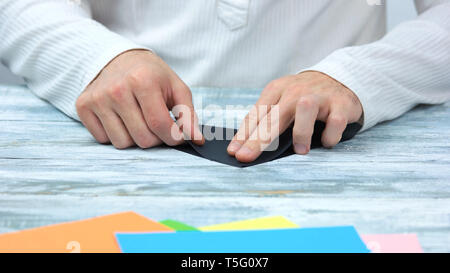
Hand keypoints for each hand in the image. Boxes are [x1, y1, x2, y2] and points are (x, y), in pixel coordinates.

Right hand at [76, 49, 203, 148]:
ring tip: (139, 120)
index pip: (160, 125)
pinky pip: (103, 139)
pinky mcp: (84, 106)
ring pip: (122, 143)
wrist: (119, 59)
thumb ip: (188, 115)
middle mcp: (117, 90)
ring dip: (135, 138)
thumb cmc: (152, 76)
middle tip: (157, 125)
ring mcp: (98, 99)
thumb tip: (197, 140)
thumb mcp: (176, 88)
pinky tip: (121, 118)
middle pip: (142, 139)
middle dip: (156, 138)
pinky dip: (115, 134)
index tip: (177, 135)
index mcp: (143, 82)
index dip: (173, 137)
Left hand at [227, 71, 362, 161]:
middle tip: (247, 156)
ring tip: (300, 151)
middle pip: (274, 116)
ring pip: (305, 110)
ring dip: (301, 132)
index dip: (244, 135)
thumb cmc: (303, 96)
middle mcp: (296, 91)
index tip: (234, 152)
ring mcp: (319, 96)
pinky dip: (330, 135)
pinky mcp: (341, 104)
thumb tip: (243, 146)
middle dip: (259, 139)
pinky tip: (326, 142)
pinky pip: (334, 121)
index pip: (257, 115)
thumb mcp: (281, 100)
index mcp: (277, 90)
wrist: (339, 79)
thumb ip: (265, 119)